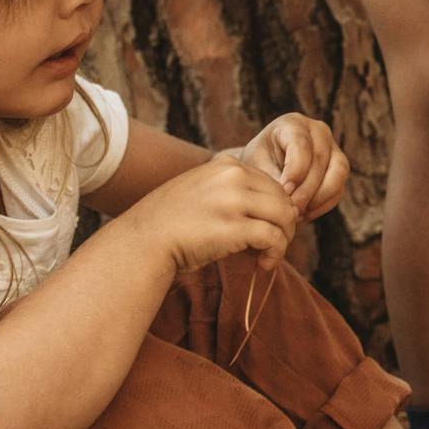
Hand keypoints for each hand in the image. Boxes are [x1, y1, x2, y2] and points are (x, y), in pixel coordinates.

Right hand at [114, 153, 300, 275]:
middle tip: (273, 246)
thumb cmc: (171, 223)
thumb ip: (232, 191)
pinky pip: (274, 237)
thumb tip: (272, 210)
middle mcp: (232, 176)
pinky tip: (264, 263)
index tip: (267, 228)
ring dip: (284, 239)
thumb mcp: (201, 191)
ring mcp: (234, 200)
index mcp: (225, 164)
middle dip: (284, 224)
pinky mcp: (235, 227)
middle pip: (283, 198)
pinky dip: (276, 253)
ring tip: (270, 255)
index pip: (271, 183)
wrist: (143, 241)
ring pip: (285, 216)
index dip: (275, 209)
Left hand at [238, 112, 348, 220]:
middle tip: (290, 211)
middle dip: (306, 190)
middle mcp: (318, 131)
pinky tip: (304, 215)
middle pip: (320, 160)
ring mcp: (333, 149)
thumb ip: (272, 179)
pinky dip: (323, 205)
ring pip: (338, 173)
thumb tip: (289, 198)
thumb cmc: (258, 164)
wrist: (265, 167)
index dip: (295, 171)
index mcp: (293, 124)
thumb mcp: (257, 167)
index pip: (301, 145)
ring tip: (298, 214)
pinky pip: (339, 188)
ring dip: (319, 198)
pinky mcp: (339, 169)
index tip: (284, 193)